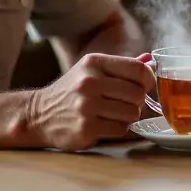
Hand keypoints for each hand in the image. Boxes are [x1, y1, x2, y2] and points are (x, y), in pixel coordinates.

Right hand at [25, 53, 154, 150]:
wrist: (39, 114)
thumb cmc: (72, 91)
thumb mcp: (92, 70)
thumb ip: (122, 66)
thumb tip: (151, 61)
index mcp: (94, 62)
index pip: (138, 69)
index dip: (148, 80)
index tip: (146, 86)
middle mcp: (89, 82)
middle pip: (138, 93)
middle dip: (138, 101)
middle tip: (127, 103)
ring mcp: (87, 106)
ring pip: (132, 113)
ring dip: (129, 116)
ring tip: (115, 113)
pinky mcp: (86, 128)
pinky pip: (121, 129)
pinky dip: (118, 128)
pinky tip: (106, 124)